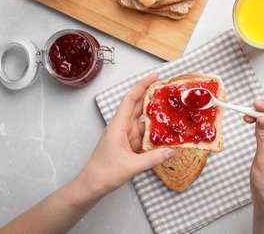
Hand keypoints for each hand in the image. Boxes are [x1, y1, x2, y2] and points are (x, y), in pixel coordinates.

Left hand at [75, 72, 175, 197]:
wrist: (91, 186)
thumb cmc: (104, 172)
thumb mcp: (132, 165)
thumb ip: (153, 158)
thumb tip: (172, 151)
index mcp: (118, 126)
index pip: (130, 100)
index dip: (142, 86)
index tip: (154, 77)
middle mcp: (121, 128)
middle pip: (137, 107)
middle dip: (151, 98)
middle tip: (167, 91)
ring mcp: (125, 137)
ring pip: (142, 122)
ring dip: (154, 118)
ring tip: (171, 113)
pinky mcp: (128, 146)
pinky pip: (143, 136)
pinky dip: (153, 134)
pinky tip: (164, 135)